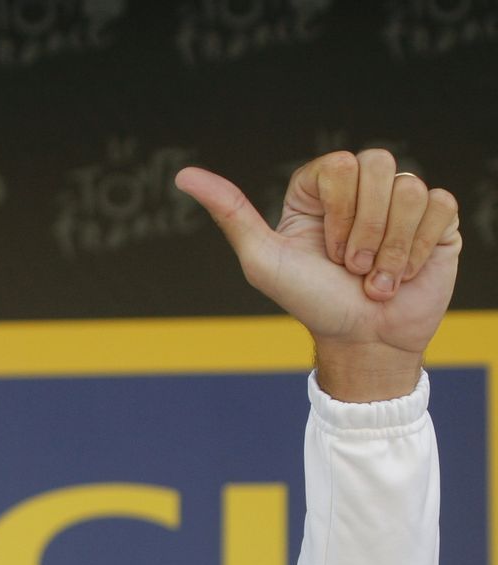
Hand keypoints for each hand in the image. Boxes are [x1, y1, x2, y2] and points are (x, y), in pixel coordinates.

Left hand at [176, 150, 460, 399]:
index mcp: (321, 190)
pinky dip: (416, 250)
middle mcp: (362, 188)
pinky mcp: (436, 218)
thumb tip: (185, 176)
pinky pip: (438, 206)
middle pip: (379, 165)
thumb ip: (230, 213)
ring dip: (390, 248)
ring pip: (409, 188)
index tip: (327, 253)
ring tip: (375, 280)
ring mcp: (400, 201)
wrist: (361, 341)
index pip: (340, 164)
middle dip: (363, 230)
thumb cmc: (310, 303)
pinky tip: (402, 275)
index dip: (339, 211)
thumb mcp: (262, 260)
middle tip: (351, 268)